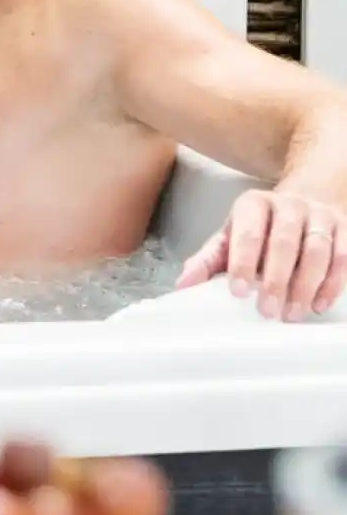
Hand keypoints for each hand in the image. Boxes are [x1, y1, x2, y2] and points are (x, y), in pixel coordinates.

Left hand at [177, 188, 346, 320]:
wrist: (304, 201)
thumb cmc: (260, 228)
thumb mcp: (230, 237)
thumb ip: (209, 259)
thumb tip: (184, 284)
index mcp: (254, 204)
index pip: (248, 233)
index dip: (243, 263)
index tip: (239, 292)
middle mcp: (289, 205)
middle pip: (284, 243)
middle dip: (276, 280)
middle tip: (268, 311)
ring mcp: (320, 215)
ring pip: (317, 251)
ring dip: (306, 286)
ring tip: (293, 313)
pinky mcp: (345, 229)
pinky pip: (343, 257)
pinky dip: (332, 284)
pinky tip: (319, 305)